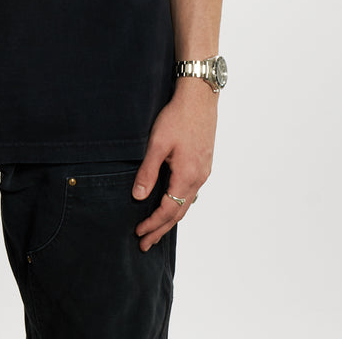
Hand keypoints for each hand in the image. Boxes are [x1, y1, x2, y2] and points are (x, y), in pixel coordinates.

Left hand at [132, 78, 217, 251]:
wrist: (199, 97)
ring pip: (187, 204)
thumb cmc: (177, 117)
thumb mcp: (157, 144)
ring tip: (157, 229)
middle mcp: (198, 178)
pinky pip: (191, 192)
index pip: (168, 210)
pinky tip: (172, 204)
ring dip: (171, 219)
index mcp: (186, 176)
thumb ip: (148, 172)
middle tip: (145, 244)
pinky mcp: (204, 163)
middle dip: (161, 229)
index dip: (152, 224)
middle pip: (179, 213)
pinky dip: (180, 204)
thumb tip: (137, 197)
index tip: (138, 233)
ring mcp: (203, 171)